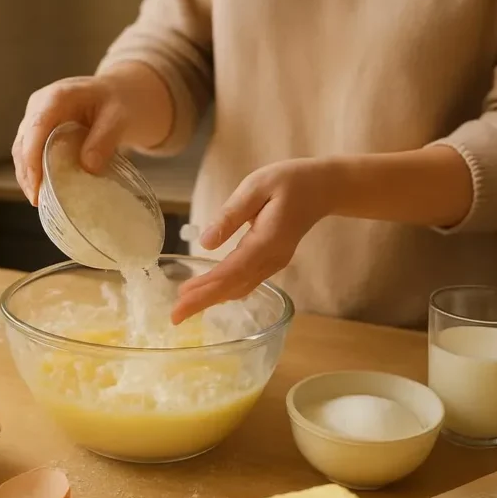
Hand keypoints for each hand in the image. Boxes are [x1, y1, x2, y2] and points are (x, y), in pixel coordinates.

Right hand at [12, 76, 131, 205]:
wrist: (117, 95)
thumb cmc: (117, 102)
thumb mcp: (119, 117)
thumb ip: (104, 139)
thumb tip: (88, 167)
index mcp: (56, 97)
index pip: (36, 128)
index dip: (32, 158)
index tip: (37, 185)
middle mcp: (39, 107)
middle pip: (23, 142)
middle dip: (27, 173)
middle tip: (37, 201)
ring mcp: (36, 120)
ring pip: (21, 151)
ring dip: (27, 177)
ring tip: (39, 200)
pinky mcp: (39, 134)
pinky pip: (30, 155)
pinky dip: (34, 174)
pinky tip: (43, 191)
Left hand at [172, 158, 336, 323]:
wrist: (321, 189)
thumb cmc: (289, 181)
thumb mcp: (256, 186)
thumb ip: (231, 215)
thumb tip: (205, 242)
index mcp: (266, 242)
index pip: (231, 272)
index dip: (205, 288)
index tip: (181, 300)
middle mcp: (271, 260)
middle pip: (233, 288)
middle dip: (202, 302)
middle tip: (175, 316)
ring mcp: (273, 265)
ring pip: (239, 289)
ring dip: (211, 299)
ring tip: (184, 306)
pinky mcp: (271, 263)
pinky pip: (245, 283)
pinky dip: (224, 291)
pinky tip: (207, 293)